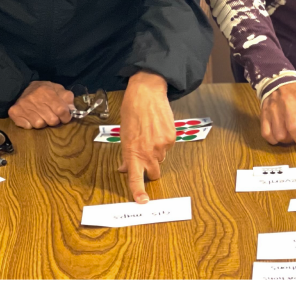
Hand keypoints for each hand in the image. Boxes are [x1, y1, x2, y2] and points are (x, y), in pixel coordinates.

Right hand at [8, 80, 73, 128]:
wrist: (19, 88)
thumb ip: (66, 97)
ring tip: (40, 115)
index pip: (61, 110)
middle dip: (55, 120)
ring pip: (40, 125)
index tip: (65, 117)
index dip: (66, 116)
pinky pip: (28, 126)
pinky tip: (30, 117)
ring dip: (42, 122)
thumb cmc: (42, 90)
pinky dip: (30, 124)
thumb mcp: (56, 89)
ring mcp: (23, 106)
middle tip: (51, 115)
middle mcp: (34, 98)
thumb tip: (72, 109)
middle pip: (52, 120)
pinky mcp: (14, 112)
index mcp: (46, 91)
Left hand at [118, 71, 174, 203]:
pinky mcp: (171, 138)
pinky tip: (158, 129)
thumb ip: (126, 154)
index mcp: (133, 152)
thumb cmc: (132, 112)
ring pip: (161, 158)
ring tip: (150, 135)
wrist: (147, 94)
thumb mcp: (123, 135)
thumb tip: (124, 168)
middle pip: (154, 173)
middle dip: (150, 170)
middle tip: (145, 157)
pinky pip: (168, 147)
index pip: (135, 177)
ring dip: (156, 152)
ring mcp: (162, 146)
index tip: (142, 201)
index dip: (138, 191)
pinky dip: (163, 142)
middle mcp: (148, 152)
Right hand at [260, 81, 295, 151]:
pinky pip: (267, 134)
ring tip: (291, 134)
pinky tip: (279, 135)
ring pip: (280, 135)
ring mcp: (274, 110)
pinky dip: (274, 139)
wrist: (277, 80)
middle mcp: (288, 106)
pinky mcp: (264, 115)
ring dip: (288, 140)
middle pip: (294, 130)